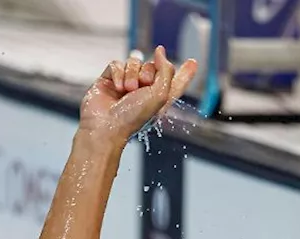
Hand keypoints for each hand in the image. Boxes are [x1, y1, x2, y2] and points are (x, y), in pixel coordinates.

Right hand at [79, 45, 196, 145]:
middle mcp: (143, 90)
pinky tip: (117, 88)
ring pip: (133, 61)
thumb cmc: (134, 117)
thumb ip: (166, 70)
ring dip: (132, 74)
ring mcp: (125, 84)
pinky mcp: (109, 80)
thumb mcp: (160, 94)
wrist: (106, 126)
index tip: (193, 63)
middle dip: (147, 72)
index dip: (185, 73)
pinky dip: (118, 74)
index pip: (175, 81)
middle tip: (140, 86)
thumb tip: (159, 51)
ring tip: (127, 90)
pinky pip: (116, 64)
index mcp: (159, 97)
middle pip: (152, 64)